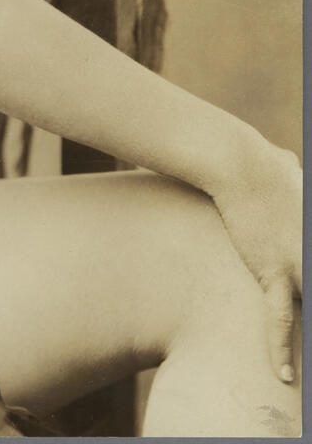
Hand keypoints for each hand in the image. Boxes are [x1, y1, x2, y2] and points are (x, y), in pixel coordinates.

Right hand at [211, 139, 301, 382]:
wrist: (239, 163)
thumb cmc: (264, 161)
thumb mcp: (294, 171)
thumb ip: (298, 179)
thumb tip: (290, 166)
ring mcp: (301, 266)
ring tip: (311, 382)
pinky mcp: (273, 272)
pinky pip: (280, 319)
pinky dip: (280, 349)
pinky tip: (286, 375)